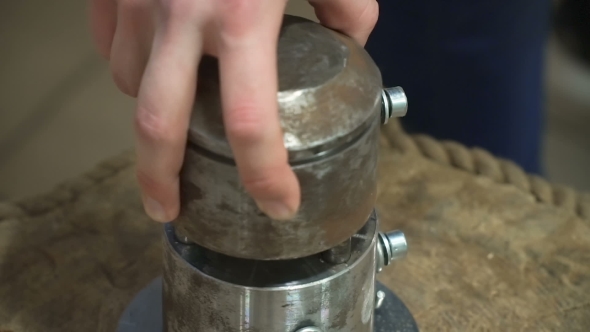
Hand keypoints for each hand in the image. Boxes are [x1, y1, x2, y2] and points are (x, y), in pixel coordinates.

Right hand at [90, 0, 377, 221]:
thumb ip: (346, 4)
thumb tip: (349, 39)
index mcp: (241, 15)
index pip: (252, 123)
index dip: (266, 176)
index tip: (277, 203)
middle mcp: (180, 17)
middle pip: (156, 125)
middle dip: (160, 179)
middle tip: (171, 209)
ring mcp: (137, 1)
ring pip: (128, 85)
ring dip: (149, 114)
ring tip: (173, 125)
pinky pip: (109, 47)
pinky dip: (128, 69)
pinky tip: (149, 69)